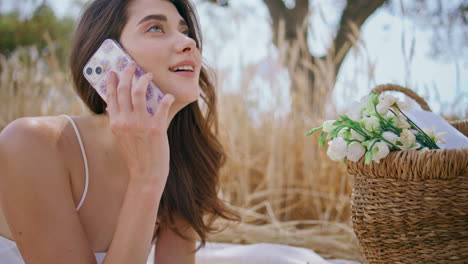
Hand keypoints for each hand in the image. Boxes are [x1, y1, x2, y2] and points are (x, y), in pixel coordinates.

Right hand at [106, 63, 174, 186]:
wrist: (146, 174)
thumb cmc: (136, 155)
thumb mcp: (120, 137)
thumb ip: (117, 121)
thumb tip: (111, 106)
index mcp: (115, 123)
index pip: (111, 96)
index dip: (112, 81)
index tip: (114, 71)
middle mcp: (125, 121)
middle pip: (123, 89)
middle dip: (127, 73)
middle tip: (132, 65)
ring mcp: (140, 124)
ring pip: (138, 92)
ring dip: (144, 80)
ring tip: (149, 75)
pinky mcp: (156, 128)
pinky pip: (162, 106)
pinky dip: (166, 98)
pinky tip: (169, 96)